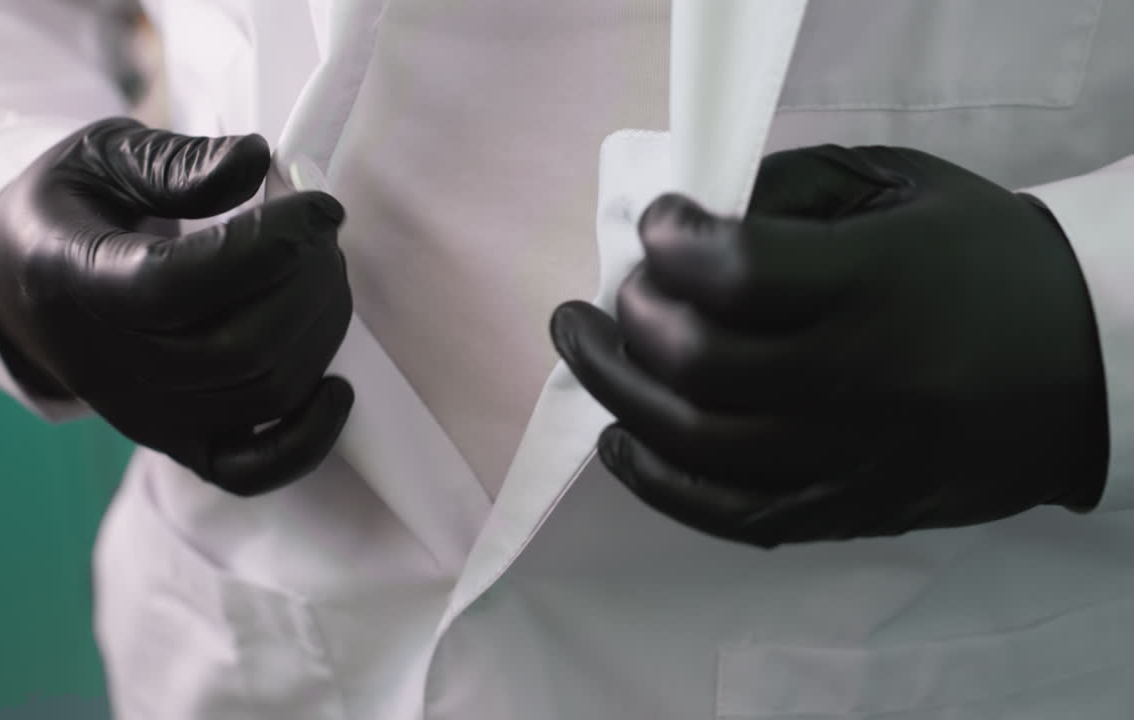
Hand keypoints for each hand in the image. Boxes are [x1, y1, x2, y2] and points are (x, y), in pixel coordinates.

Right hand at [0, 117, 352, 495]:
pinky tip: (336, 388)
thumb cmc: (76, 212)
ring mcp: (146, 416)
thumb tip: (255, 161)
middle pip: (239, 347)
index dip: (267, 247)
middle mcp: (108, 365)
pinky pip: (255, 470)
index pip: (180, 285)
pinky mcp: (181, 442)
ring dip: (321, 329)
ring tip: (323, 270)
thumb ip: (175, 161)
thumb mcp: (103, 157)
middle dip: (308, 281)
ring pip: (262, 393)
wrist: (26, 287)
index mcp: (75, 282)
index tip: (319, 207)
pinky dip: (310, 438)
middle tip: (322, 232)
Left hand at [551, 145, 1108, 546]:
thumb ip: (791, 192)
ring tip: (586, 347)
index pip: (738, 273)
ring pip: (699, 444)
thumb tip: (691, 224)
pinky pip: (731, 515)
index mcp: (880, 285)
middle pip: (701, 364)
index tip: (661, 224)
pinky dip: (658, 483)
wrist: (1092, 366)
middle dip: (632, 320)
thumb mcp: (901, 189)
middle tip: (617, 292)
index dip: (672, 243)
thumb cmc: (987, 262)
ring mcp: (854, 458)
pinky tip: (620, 442)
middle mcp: (863, 379)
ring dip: (617, 392)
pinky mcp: (850, 510)